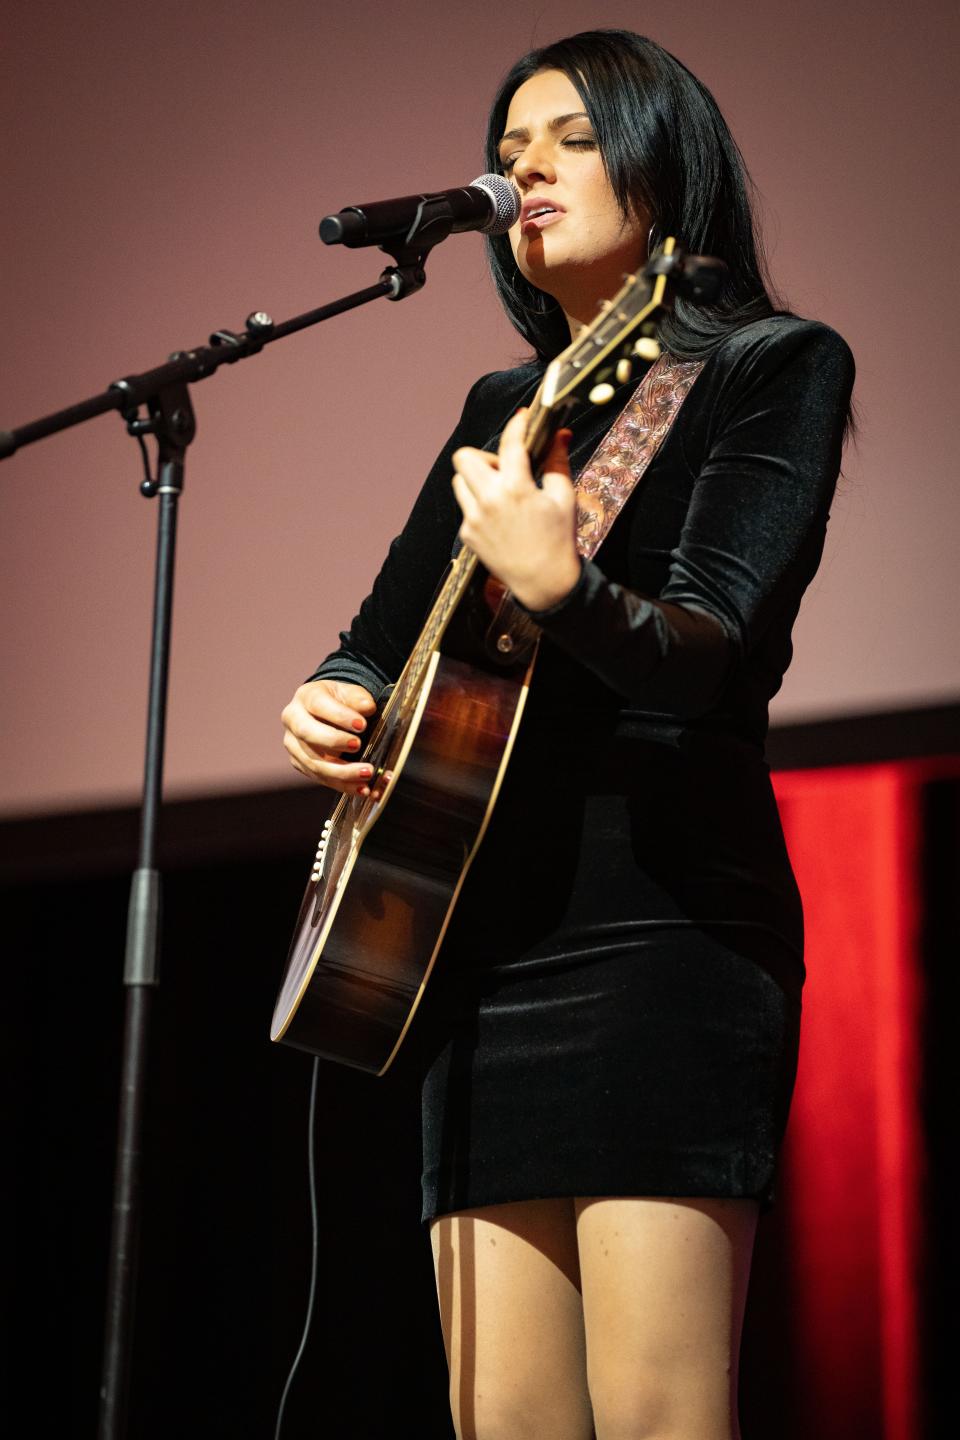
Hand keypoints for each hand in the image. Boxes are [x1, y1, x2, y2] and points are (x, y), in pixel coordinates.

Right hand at [281, 679, 377, 795]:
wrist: (327, 714)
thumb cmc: (340, 701)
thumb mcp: (350, 693)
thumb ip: (359, 699)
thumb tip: (367, 707)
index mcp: (306, 697)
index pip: (319, 705)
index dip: (339, 716)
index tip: (362, 725)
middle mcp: (293, 720)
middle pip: (307, 733)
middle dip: (334, 742)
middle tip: (358, 746)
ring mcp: (293, 745)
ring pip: (313, 762)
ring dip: (341, 771)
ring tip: (366, 773)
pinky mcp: (300, 764)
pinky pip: (320, 778)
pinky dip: (343, 785)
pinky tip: (362, 788)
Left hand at [451, 409, 580, 611]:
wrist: (545, 583)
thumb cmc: (559, 540)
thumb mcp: (563, 498)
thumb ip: (557, 462)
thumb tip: (560, 435)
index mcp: (516, 488)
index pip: (510, 444)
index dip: (517, 426)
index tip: (522, 419)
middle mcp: (489, 501)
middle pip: (464, 457)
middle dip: (484, 456)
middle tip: (505, 468)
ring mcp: (473, 519)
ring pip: (459, 481)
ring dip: (476, 479)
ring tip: (500, 492)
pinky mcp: (467, 534)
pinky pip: (465, 507)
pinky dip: (478, 504)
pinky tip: (500, 517)